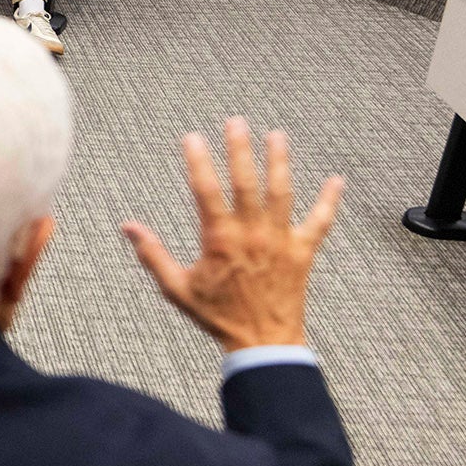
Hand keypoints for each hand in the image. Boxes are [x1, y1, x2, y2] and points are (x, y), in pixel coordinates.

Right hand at [122, 118, 343, 353]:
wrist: (263, 343)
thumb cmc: (218, 317)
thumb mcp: (177, 288)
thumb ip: (152, 255)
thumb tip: (129, 227)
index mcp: (220, 240)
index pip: (205, 191)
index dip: (198, 161)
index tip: (192, 137)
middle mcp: (252, 234)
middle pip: (246, 182)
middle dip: (240, 149)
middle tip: (236, 122)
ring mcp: (280, 241)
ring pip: (281, 193)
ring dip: (279, 162)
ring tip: (277, 135)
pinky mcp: (302, 253)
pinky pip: (319, 222)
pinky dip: (329, 201)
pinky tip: (336, 180)